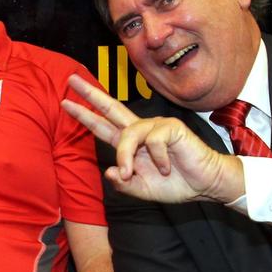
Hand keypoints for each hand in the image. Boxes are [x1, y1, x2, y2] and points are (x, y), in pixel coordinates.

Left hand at [61, 75, 243, 203]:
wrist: (205, 184)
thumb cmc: (176, 184)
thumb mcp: (143, 190)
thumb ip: (124, 184)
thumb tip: (109, 171)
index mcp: (130, 144)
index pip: (103, 126)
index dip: (85, 115)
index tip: (66, 103)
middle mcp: (140, 130)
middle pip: (112, 108)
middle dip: (91, 95)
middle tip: (71, 81)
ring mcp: (155, 126)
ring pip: (128, 134)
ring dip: (126, 156)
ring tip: (133, 173)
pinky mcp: (170, 127)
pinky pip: (153, 141)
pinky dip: (157, 159)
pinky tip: (167, 166)